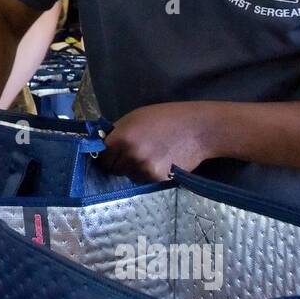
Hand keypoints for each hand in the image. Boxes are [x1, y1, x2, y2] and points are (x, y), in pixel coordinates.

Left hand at [100, 102, 218, 181]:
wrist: (197, 128)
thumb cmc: (165, 118)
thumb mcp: (135, 118)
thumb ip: (117, 133)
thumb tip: (102, 145)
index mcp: (121, 138)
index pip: (101, 157)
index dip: (105, 156)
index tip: (110, 155)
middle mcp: (130, 155)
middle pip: (113, 169)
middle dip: (119, 163)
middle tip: (133, 154)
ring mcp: (144, 169)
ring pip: (129, 176)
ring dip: (134, 170)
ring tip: (150, 156)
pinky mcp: (157, 178)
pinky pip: (144, 180)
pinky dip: (148, 174)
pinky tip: (159, 162)